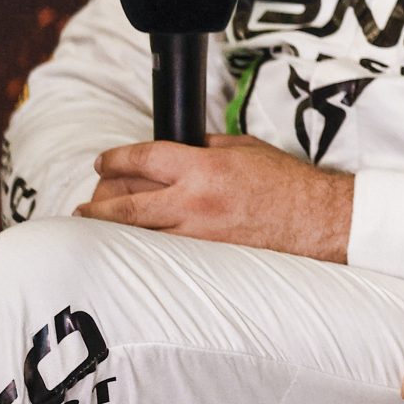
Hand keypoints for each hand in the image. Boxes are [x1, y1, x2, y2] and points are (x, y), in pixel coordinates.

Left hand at [74, 134, 353, 261]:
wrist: (315, 220)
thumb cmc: (286, 182)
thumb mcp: (244, 148)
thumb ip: (204, 147)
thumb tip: (176, 148)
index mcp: (203, 167)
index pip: (142, 159)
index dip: (115, 159)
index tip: (104, 161)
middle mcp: (193, 202)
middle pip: (125, 204)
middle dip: (99, 202)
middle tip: (87, 202)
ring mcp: (196, 234)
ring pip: (136, 234)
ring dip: (110, 229)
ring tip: (94, 224)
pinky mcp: (204, 257)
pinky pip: (160, 251)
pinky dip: (140, 246)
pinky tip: (128, 245)